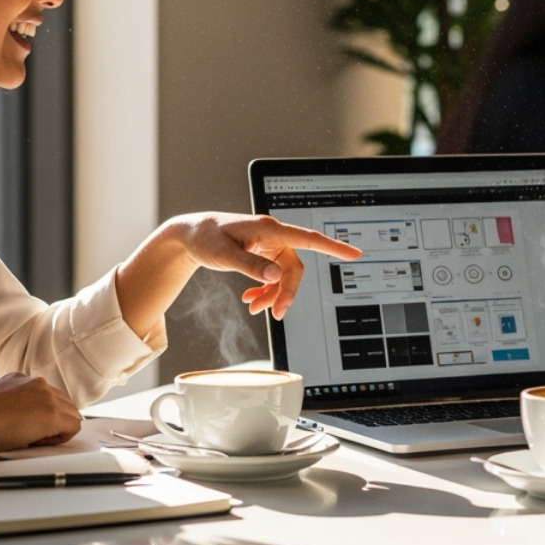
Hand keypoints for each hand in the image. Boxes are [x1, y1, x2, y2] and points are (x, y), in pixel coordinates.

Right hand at [0, 372, 83, 465]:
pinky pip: (72, 425)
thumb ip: (12, 405)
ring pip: (72, 413)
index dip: (43, 415)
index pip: (47, 396)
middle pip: (63, 403)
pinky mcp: (53, 414)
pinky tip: (43, 441)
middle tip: (34, 436)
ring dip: (59, 428)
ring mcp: (47, 397)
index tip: (30, 427)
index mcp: (23, 381)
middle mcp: (37, 384)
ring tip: (36, 440)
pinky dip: (62, 436)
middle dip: (55, 420)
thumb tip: (15, 419)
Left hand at [158, 212, 361, 317]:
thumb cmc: (206, 238)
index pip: (308, 238)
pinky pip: (273, 276)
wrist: (191, 236)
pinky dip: (266, 290)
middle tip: (274, 314)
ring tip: (254, 307)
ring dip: (273, 294)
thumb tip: (276, 277)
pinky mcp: (263, 254)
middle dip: (285, 293)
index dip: (332, 247)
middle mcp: (273, 235)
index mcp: (269, 230)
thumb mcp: (225, 255)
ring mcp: (269, 245)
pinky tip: (252, 299)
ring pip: (284, 275)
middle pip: (294, 268)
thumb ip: (251, 266)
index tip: (353, 254)